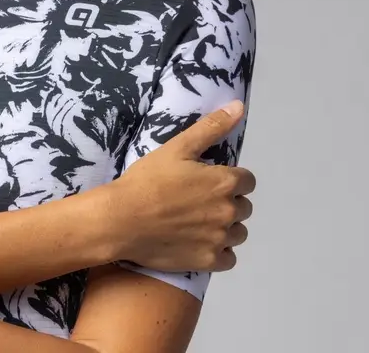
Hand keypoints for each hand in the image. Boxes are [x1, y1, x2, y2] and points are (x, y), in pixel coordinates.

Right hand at [105, 100, 255, 272]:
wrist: (122, 219)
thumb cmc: (148, 180)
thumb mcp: (177, 147)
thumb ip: (211, 127)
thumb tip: (239, 106)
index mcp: (224, 183)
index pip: (247, 181)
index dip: (228, 178)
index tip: (205, 180)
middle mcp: (228, 212)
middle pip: (243, 206)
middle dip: (226, 201)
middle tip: (195, 199)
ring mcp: (220, 239)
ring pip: (237, 232)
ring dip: (224, 226)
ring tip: (195, 220)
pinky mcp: (209, 261)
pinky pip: (228, 257)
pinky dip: (218, 250)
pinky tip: (197, 240)